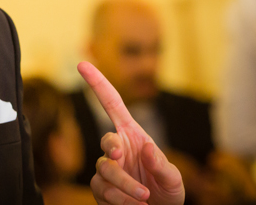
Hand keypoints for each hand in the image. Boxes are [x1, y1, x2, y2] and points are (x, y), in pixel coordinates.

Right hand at [79, 61, 184, 204]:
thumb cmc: (166, 192)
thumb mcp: (173, 178)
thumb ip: (161, 164)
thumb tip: (147, 148)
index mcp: (132, 135)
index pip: (111, 104)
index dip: (97, 83)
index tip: (82, 63)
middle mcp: (117, 149)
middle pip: (107, 141)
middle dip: (114, 149)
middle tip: (122, 156)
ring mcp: (106, 169)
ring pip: (105, 170)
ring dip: (124, 186)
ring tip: (144, 200)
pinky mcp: (100, 189)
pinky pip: (102, 190)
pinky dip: (119, 200)